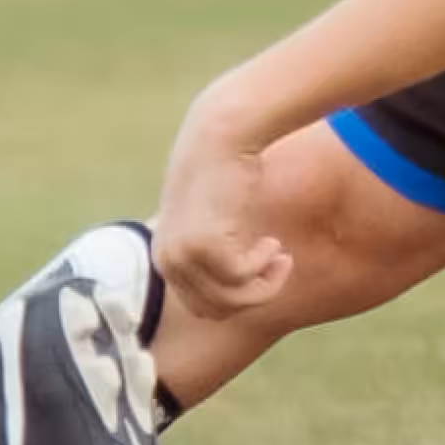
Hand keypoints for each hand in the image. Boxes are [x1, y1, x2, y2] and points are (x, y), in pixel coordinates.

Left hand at [153, 96, 293, 322]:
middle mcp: (167, 260)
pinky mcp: (205, 246)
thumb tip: (234, 285)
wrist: (221, 136)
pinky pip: (243, 278)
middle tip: (279, 263)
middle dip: (253, 295)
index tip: (261, 270)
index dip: (238, 296)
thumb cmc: (220, 173)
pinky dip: (264, 267)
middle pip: (216, 309)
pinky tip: (272, 242)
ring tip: (279, 254)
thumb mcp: (208, 217)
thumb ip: (211, 250)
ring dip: (265, 284)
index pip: (201, 306)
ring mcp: (183, 255)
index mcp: (164, 257)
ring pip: (232, 299)